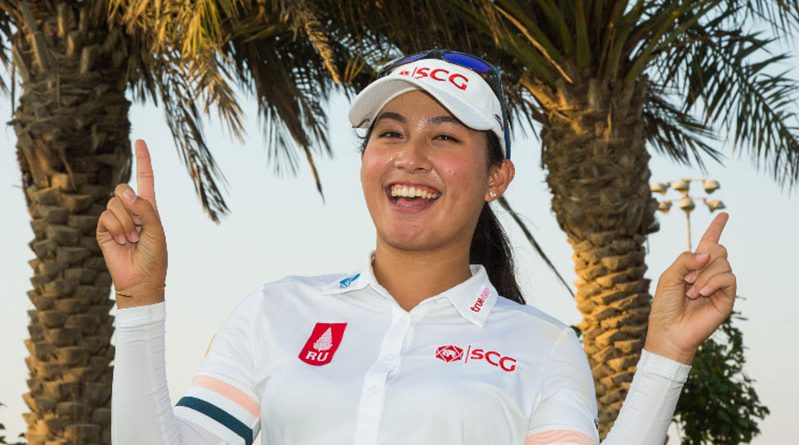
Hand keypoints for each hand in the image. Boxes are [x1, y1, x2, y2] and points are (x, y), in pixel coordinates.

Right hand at [96, 139, 167, 307]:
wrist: (141, 279)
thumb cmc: (155, 256)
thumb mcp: (157, 229)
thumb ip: (145, 208)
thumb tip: (127, 192)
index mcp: (148, 207)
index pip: (145, 178)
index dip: (143, 159)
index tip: (140, 140)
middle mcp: (131, 209)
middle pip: (124, 189)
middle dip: (132, 207)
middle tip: (140, 229)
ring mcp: (116, 219)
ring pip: (114, 204)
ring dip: (126, 223)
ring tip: (132, 239)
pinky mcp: (103, 229)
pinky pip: (105, 217)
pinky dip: (116, 229)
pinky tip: (122, 242)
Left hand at [645, 212, 735, 363]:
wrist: (669, 330)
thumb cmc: (665, 305)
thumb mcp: (669, 276)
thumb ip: (685, 260)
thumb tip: (708, 253)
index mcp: (694, 265)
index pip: (708, 243)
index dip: (715, 228)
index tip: (723, 214)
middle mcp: (709, 273)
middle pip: (719, 249)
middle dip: (702, 261)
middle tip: (687, 280)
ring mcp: (719, 285)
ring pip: (723, 263)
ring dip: (703, 276)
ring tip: (691, 292)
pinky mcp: (727, 298)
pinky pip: (729, 278)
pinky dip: (713, 282)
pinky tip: (701, 293)